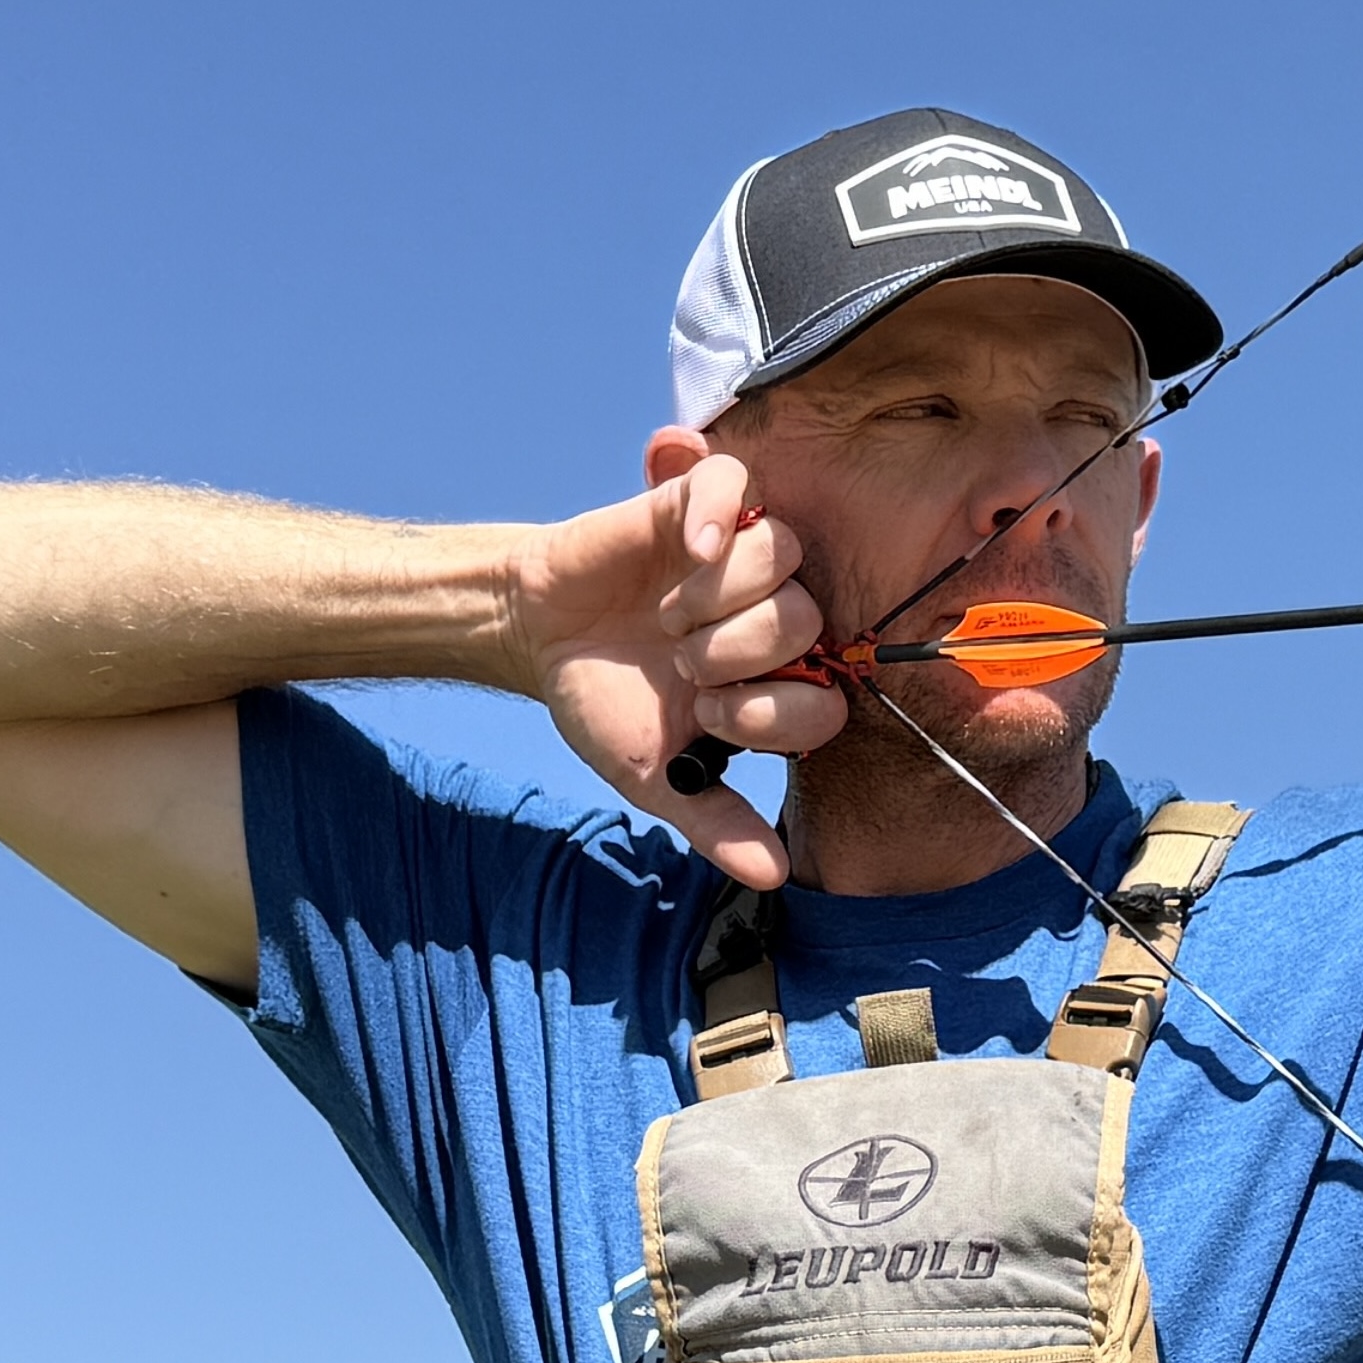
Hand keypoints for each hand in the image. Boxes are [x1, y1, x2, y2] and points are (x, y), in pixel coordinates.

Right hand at [500, 454, 848, 887]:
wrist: (536, 638)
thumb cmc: (607, 703)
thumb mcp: (655, 777)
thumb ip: (716, 823)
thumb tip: (774, 876)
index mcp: (780, 679)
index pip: (826, 696)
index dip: (766, 710)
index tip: (705, 715)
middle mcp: (773, 613)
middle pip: (804, 621)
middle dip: (731, 652)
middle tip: (679, 660)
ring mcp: (738, 554)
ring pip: (780, 555)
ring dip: (713, 597)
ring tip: (668, 615)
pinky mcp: (696, 503)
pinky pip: (736, 486)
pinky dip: (716, 512)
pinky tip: (687, 545)